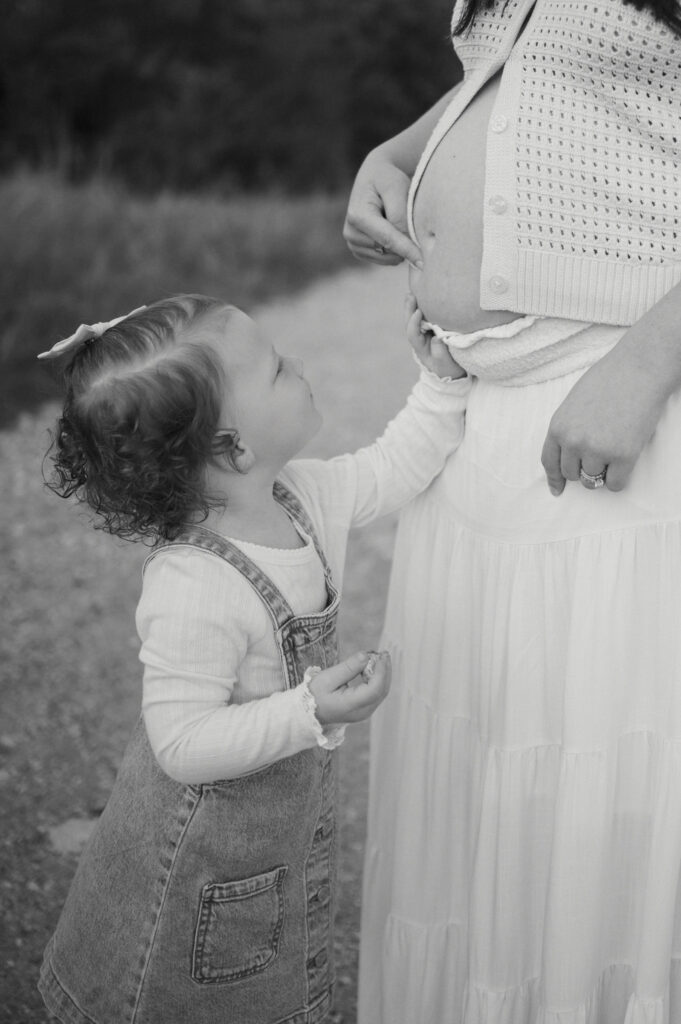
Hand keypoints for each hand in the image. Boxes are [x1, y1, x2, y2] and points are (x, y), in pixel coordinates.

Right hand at [309, 650, 390, 725]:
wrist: (309, 711)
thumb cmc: (315, 694)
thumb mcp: (327, 678)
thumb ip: (348, 668)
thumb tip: (366, 656)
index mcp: (351, 705)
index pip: (374, 689)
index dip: (381, 671)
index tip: (381, 655)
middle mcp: (362, 712)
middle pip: (381, 691)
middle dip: (385, 671)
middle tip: (383, 653)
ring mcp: (365, 713)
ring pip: (381, 692)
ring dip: (382, 674)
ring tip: (377, 658)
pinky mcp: (364, 710)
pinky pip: (376, 694)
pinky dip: (377, 680)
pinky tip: (370, 669)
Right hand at [343, 154, 421, 268]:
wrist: (374, 178)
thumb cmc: (387, 180)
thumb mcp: (397, 188)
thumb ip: (400, 216)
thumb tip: (407, 243)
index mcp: (358, 216)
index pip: (388, 239)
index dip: (407, 251)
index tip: (423, 264)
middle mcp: (351, 233)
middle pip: (389, 250)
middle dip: (405, 241)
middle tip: (409, 219)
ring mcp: (353, 244)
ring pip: (389, 257)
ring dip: (400, 244)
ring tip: (396, 221)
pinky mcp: (360, 252)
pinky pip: (386, 259)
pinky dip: (395, 249)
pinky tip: (392, 231)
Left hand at [406, 294, 465, 378]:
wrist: (453, 372)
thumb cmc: (449, 369)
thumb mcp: (445, 364)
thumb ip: (440, 352)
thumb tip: (438, 337)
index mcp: (420, 348)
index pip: (412, 333)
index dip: (413, 322)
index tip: (418, 312)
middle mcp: (420, 339)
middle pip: (410, 322)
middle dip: (409, 309)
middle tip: (411, 295)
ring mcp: (425, 333)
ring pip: (416, 318)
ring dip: (414, 305)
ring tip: (414, 292)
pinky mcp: (432, 328)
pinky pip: (425, 316)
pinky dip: (423, 306)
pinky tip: (425, 295)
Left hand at [541, 345, 666, 493]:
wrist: (639, 369)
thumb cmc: (609, 379)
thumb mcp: (574, 403)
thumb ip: (568, 428)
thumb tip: (569, 453)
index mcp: (558, 427)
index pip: (549, 462)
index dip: (554, 479)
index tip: (558, 489)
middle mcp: (573, 442)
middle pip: (572, 474)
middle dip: (584, 469)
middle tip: (600, 453)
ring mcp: (597, 450)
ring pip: (592, 481)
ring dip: (602, 472)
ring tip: (614, 449)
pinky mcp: (623, 456)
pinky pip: (614, 484)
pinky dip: (619, 479)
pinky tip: (624, 463)